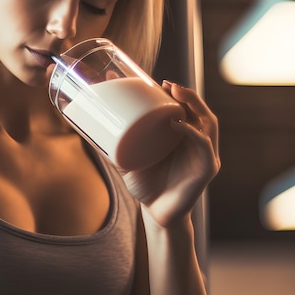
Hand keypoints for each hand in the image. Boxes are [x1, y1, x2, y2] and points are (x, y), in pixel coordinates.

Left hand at [122, 81, 219, 226]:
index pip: (185, 108)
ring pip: (208, 123)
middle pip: (199, 110)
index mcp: (183, 135)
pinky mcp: (206, 169)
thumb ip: (112, 142)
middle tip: (167, 85)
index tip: (158, 81)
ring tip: (175, 96)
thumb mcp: (126, 158)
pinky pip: (204, 146)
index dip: (176, 92)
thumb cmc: (145, 184)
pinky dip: (193, 133)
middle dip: (187, 94)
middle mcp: (198, 141)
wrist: (155, 214)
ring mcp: (205, 155)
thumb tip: (87, 123)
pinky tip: (178, 125)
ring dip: (194, 106)